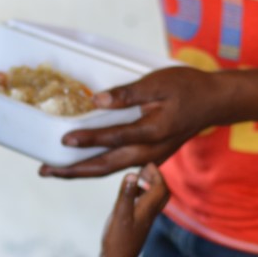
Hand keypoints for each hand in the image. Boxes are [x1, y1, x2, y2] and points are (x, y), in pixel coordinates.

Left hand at [41, 66, 221, 178]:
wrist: (213, 103)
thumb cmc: (187, 88)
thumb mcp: (159, 83)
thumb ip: (128, 94)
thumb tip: (97, 101)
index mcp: (153, 132)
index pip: (114, 139)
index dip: (88, 140)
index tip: (63, 140)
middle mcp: (149, 153)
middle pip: (105, 167)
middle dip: (73, 171)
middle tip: (44, 171)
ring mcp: (149, 160)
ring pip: (109, 171)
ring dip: (80, 173)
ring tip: (54, 172)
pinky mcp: (149, 159)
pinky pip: (117, 167)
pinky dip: (95, 168)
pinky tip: (79, 165)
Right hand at [101, 163, 169, 256]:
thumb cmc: (118, 240)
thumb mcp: (119, 214)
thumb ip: (126, 194)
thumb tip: (132, 174)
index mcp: (147, 209)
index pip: (160, 187)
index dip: (156, 173)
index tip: (147, 163)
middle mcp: (149, 214)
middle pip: (162, 193)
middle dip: (157, 179)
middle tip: (146, 169)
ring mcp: (144, 221)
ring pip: (154, 200)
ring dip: (149, 187)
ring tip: (137, 178)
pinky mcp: (137, 226)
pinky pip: (144, 207)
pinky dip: (140, 197)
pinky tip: (128, 196)